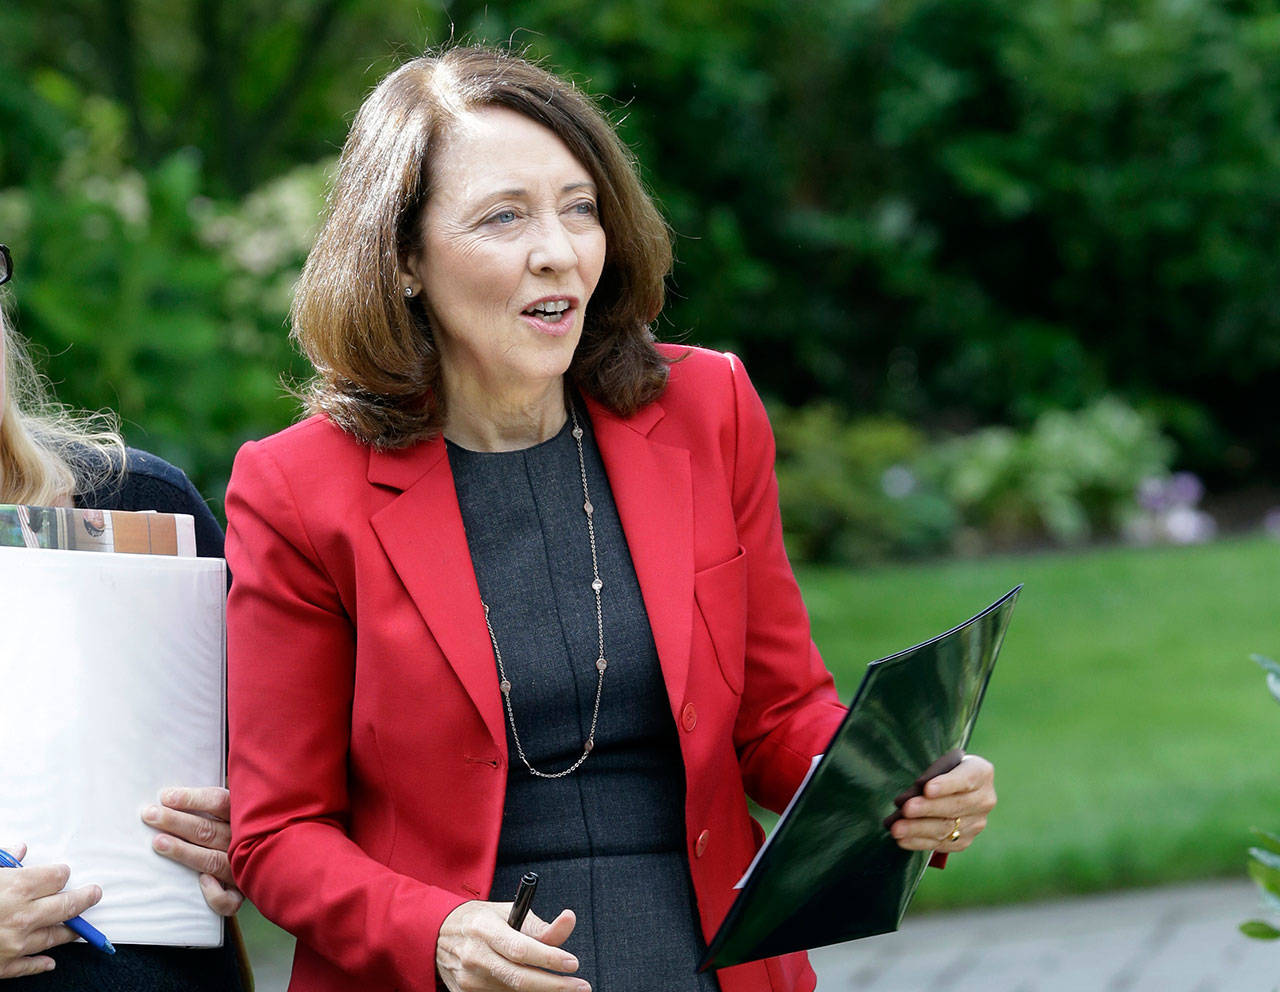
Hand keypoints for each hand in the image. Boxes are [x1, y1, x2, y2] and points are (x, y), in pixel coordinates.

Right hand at [0, 843, 102, 978]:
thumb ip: (4, 860)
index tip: (63, 872)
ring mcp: (15, 944)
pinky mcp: (3, 966)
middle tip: (94, 893)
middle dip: (85, 897)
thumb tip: (21, 849)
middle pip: (67, 905)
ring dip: (70, 930)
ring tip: (80, 926)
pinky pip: (30, 966)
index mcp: (17, 887)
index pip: (58, 876)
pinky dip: (42, 964)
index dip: (61, 873)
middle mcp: (23, 915)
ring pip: (55, 936)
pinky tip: (51, 962)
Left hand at [141, 787, 243, 915]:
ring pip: (211, 860)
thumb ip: (219, 801)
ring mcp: (244, 867)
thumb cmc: (247, 827)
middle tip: (150, 815)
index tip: (166, 796)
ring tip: (158, 843)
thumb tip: (175, 794)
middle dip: (176, 821)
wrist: (279, 861)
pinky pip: (229, 899)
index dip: (192, 799)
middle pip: (208, 830)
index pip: (219, 802)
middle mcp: (245, 840)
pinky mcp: (242, 892)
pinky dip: (215, 893)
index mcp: (246, 815)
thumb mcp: (242, 806)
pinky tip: (201, 881)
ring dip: (184, 851)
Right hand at [436, 900, 588, 991]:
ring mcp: (468, 980)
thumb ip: (538, 925)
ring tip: (563, 988)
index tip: (572, 963)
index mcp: (484, 928)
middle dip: (554, 985)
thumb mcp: (505, 912)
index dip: (548, 957)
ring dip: (541, 991)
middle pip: (519, 978)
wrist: (437, 935)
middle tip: (581, 986)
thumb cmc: (480, 921)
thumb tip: (569, 921)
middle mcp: (474, 956)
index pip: (520, 948)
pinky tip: (538, 988)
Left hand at [889, 753, 995, 853]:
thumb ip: (932, 774)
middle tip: (905, 809)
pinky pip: (941, 844)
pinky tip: (903, 840)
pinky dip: (919, 842)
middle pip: (954, 807)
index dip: (946, 785)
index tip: (927, 789)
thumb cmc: (944, 769)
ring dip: (918, 829)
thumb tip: (911, 794)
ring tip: (897, 829)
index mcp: (981, 773)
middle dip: (927, 809)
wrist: (957, 788)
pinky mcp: (965, 840)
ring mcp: (977, 823)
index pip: (965, 779)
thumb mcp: (943, 763)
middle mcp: (984, 800)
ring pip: (946, 828)